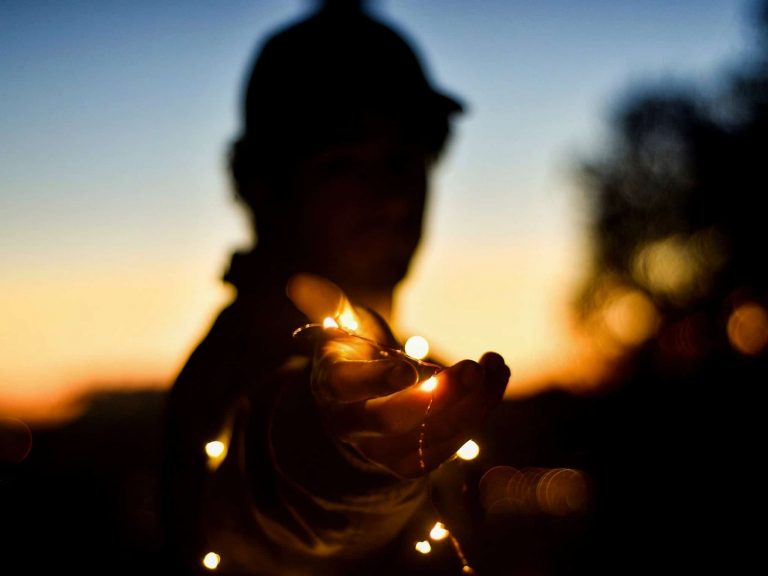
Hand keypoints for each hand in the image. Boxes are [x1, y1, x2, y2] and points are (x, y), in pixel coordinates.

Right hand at [287, 273, 509, 478]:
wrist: (357, 404)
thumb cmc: (352, 354)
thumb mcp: (340, 326)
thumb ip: (330, 305)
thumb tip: (301, 283)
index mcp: (330, 384)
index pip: (345, 386)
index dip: (375, 379)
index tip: (408, 367)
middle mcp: (350, 423)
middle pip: (389, 420)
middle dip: (436, 395)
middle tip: (472, 368)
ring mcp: (380, 449)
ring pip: (427, 438)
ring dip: (471, 404)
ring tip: (495, 366)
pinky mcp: (410, 462)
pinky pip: (447, 449)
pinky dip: (476, 416)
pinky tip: (494, 384)